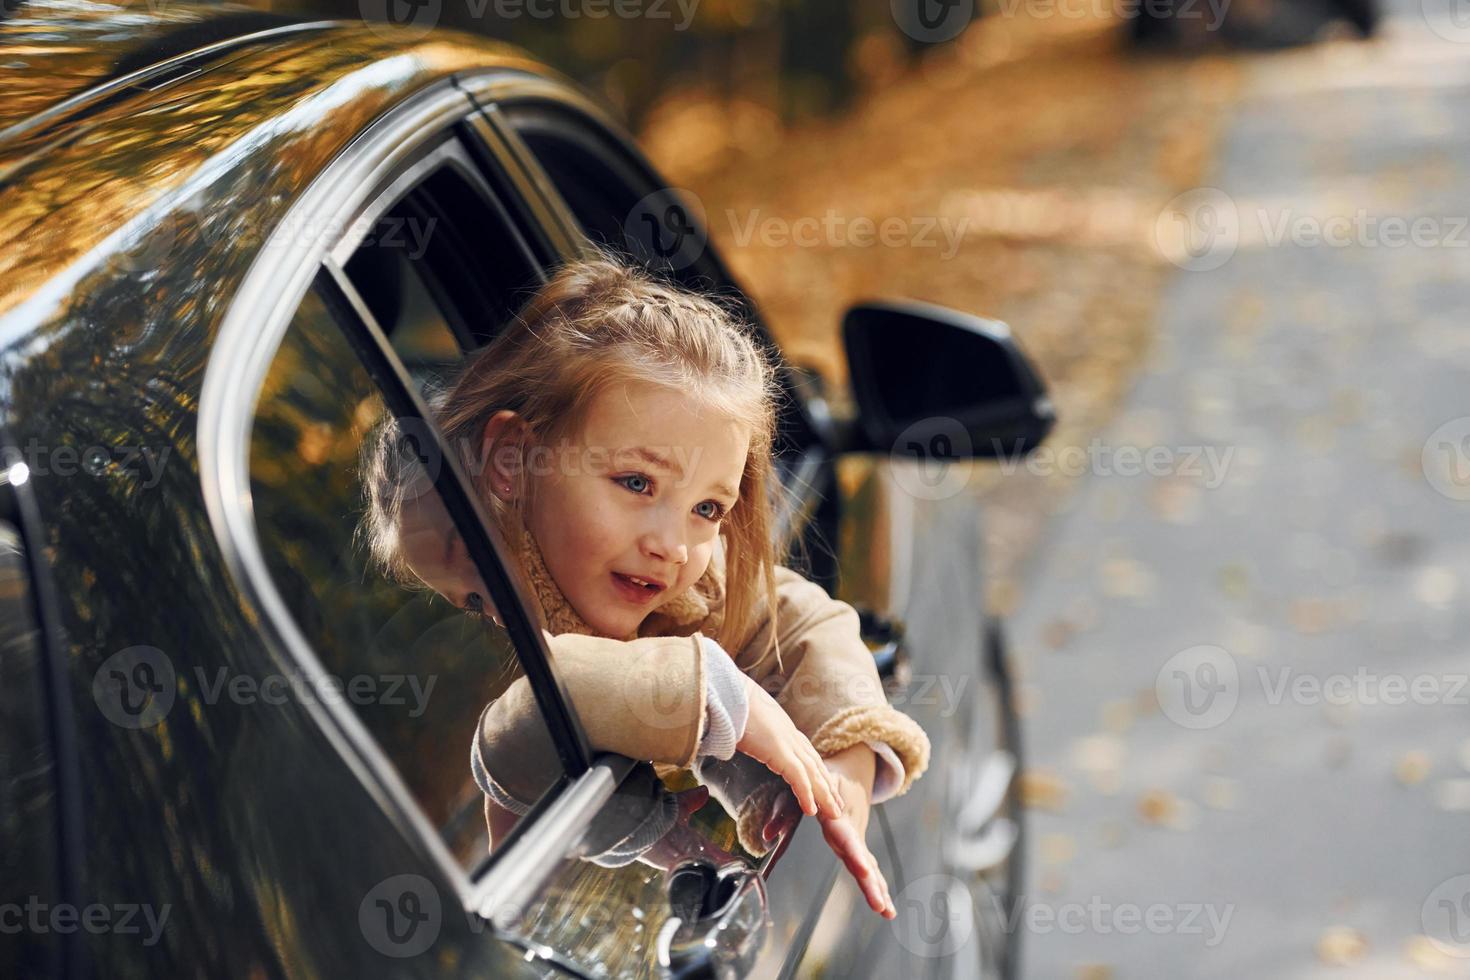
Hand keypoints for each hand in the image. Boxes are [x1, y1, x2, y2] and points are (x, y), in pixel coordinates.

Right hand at [736, 676, 844, 821]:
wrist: (725, 691)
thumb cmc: (728, 702)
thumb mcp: (743, 720)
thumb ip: (745, 731)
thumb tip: (734, 737)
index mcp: (782, 727)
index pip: (806, 753)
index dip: (817, 771)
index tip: (825, 785)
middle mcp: (789, 733)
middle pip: (814, 764)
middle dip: (827, 786)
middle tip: (838, 806)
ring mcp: (785, 741)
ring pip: (812, 773)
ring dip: (824, 795)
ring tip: (833, 813)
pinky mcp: (778, 750)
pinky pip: (798, 777)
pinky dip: (806, 794)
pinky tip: (811, 810)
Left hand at [778, 745, 894, 918]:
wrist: (854, 768)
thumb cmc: (823, 776)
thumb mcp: (804, 786)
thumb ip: (785, 810)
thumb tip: (768, 836)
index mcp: (838, 817)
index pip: (847, 839)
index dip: (855, 855)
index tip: (864, 871)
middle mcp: (851, 831)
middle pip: (861, 860)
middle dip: (869, 883)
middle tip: (879, 905)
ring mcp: (857, 839)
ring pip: (869, 867)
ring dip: (877, 890)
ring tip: (888, 914)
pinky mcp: (858, 845)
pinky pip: (869, 867)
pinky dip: (877, 886)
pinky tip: (887, 910)